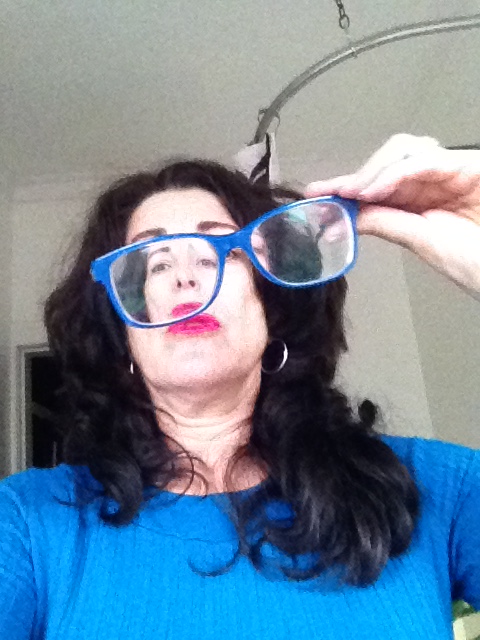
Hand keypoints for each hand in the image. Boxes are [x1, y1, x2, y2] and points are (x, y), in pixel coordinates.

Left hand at [305, 134, 479, 300]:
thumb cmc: (477, 262)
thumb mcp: (423, 242)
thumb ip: (388, 223)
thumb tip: (348, 217)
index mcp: (420, 199)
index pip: (377, 184)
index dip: (345, 185)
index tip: (314, 194)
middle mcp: (432, 179)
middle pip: (386, 159)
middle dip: (356, 175)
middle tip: (329, 194)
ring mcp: (450, 169)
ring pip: (403, 151)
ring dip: (373, 171)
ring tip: (352, 194)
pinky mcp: (468, 165)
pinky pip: (426, 161)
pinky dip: (397, 173)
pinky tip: (374, 191)